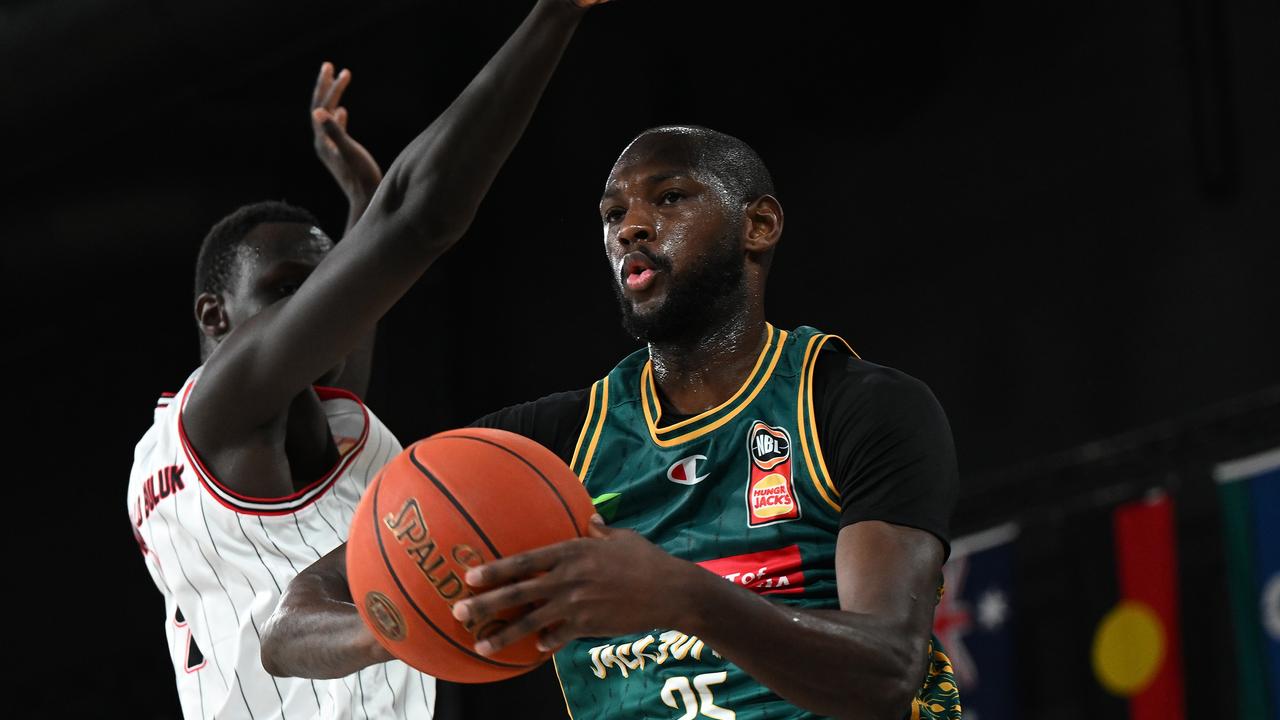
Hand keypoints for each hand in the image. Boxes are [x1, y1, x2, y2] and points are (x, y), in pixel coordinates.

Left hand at [311, 62, 381, 201]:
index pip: (322, 108)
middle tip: (329, 65)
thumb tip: (318, 112)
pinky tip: (344, 112)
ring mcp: (330, 149)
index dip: (330, 89)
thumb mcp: (349, 153)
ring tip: (338, 81)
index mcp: (323, 141)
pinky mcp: (340, 155)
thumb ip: (335, 132)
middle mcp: (322, 144)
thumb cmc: (362, 178)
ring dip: (332, 98)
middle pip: (319, 109)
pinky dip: (338, 117)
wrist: (367, 201)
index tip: (341, 71)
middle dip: (325, 87)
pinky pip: (335, 130)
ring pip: (327, 117)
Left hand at [452, 516, 703, 654]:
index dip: (495, 569)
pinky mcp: (588, 627)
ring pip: (531, 622)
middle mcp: (568, 579)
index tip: (470, 575)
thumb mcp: (621, 537)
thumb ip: (599, 531)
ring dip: (503, 634)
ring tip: (480, 644)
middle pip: (518, 593)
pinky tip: (533, 649)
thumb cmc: (647, 559)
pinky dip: (544, 643)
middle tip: (458, 610)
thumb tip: (591, 518)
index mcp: (572, 552)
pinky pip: (557, 638)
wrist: (670, 591)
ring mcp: (576, 605)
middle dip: (486, 603)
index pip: (525, 561)